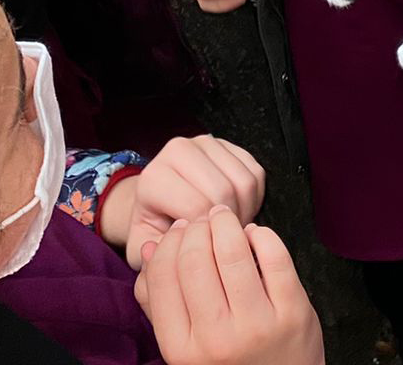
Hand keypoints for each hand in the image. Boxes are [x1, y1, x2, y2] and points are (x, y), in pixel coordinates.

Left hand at [104, 134, 266, 269]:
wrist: (159, 204)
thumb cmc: (156, 229)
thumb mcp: (146, 250)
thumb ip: (155, 259)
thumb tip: (170, 257)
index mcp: (153, 177)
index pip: (197, 207)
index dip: (209, 236)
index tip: (206, 249)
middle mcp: (177, 150)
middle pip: (224, 191)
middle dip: (229, 224)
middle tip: (223, 241)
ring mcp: (204, 143)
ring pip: (244, 181)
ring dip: (245, 212)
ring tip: (229, 228)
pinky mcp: (228, 144)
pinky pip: (256, 172)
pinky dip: (255, 198)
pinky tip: (238, 210)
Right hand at [136, 211, 321, 364]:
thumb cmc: (228, 361)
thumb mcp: (186, 344)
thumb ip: (160, 301)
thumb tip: (150, 248)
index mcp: (181, 349)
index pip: (163, 275)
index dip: (169, 242)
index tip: (180, 231)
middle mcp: (216, 340)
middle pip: (195, 258)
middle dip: (197, 228)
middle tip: (203, 221)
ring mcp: (257, 327)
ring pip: (232, 251)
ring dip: (226, 223)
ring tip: (224, 218)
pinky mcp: (293, 314)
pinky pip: (274, 256)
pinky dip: (262, 235)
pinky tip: (254, 235)